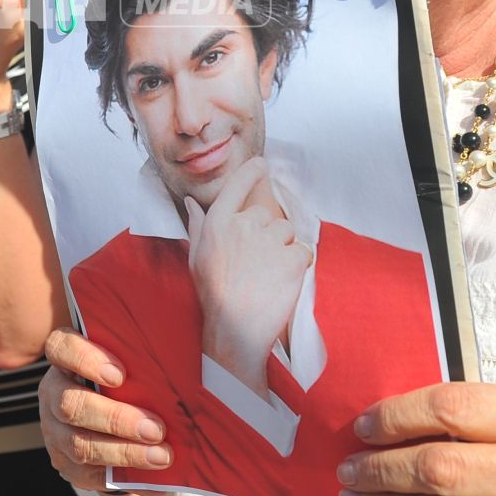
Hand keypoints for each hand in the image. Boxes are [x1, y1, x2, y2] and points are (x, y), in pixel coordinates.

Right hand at [38, 327, 171, 495]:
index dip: (85, 359)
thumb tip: (195, 330)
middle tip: (155, 428)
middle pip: (71, 404)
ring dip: (124, 452)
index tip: (120, 375)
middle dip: (116, 418)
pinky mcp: (66, 464)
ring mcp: (55, 431)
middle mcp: (53, 392)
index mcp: (66, 359)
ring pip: (80, 444)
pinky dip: (125, 477)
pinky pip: (89, 475)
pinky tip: (155, 477)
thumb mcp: (134, 358)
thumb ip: (146, 347)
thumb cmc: (133, 379)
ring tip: (162, 456)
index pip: (61, 347)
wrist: (119, 423)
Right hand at [184, 156, 310, 395]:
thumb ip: (197, 225)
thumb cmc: (213, 295)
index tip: (261, 164)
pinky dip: (299, 265)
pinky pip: (304, 252)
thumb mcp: (196, 258)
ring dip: (284, 250)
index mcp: (217, 223)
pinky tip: (282, 283)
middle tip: (257, 263)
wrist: (235, 332)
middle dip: (268, 234)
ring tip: (269, 275)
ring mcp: (270, 241)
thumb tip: (191, 202)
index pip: (238, 184)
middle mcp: (243, 225)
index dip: (252, 171)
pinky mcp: (293, 259)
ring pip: (288, 233)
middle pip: (268, 216)